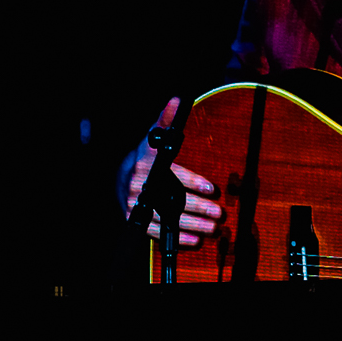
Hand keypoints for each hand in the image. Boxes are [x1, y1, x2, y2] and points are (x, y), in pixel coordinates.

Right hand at [119, 98, 222, 245]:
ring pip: (168, 219)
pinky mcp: (137, 222)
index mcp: (147, 166)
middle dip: (200, 209)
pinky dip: (178, 239)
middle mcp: (141, 188)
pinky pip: (158, 234)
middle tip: (221, 213)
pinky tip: (196, 241)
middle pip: (174, 201)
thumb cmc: (145, 157)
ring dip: (194, 226)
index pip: (174, 175)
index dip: (194, 183)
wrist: (120, 178)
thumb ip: (167, 121)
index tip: (213, 190)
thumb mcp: (154, 138)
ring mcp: (138, 207)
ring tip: (215, 228)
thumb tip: (178, 99)